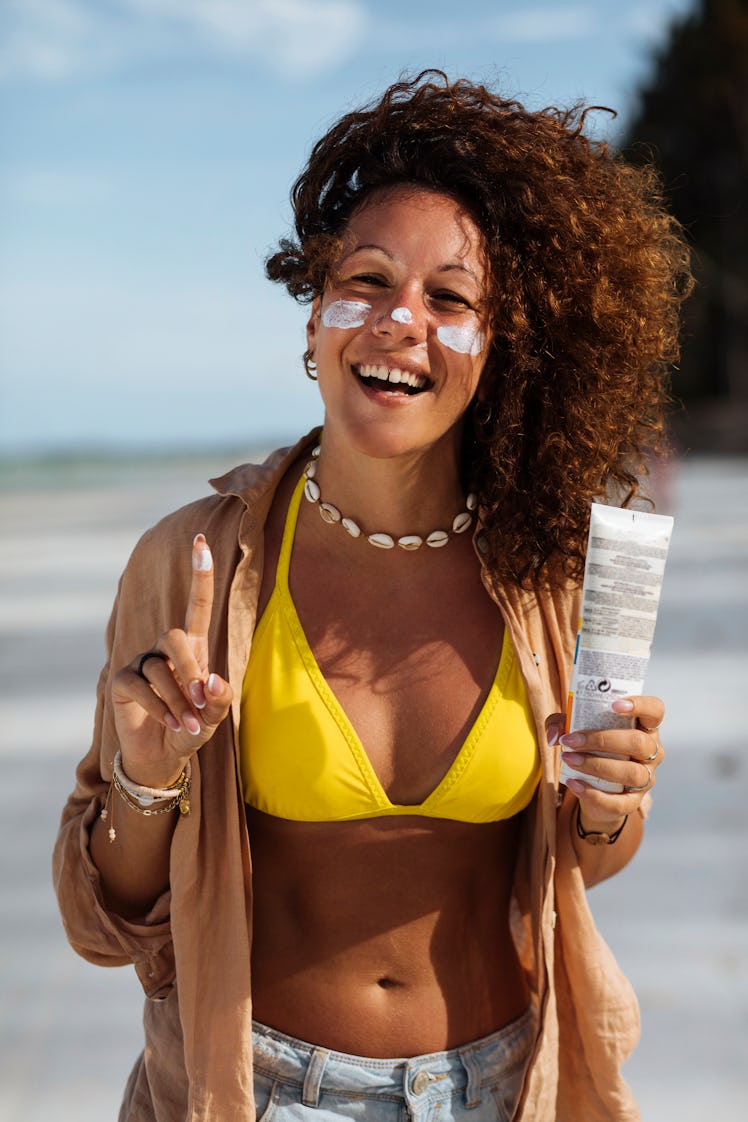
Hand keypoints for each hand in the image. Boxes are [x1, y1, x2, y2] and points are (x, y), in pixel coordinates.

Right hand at [111, 534, 232, 788]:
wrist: (163, 758)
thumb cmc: (192, 729)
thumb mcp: (214, 718)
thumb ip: (220, 700)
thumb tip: (213, 680)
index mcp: (193, 648)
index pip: (196, 606)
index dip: (200, 575)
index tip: (201, 542)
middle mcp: (165, 649)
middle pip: (174, 635)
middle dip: (191, 667)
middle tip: (201, 700)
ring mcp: (141, 663)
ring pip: (159, 667)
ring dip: (178, 699)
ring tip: (188, 725)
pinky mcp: (122, 682)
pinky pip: (139, 686)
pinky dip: (159, 707)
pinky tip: (170, 724)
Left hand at [548, 696, 664, 828]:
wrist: (594, 789)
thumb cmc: (591, 749)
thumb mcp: (578, 730)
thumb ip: (562, 723)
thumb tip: (555, 734)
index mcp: (643, 727)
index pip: (654, 710)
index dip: (640, 705)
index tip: (614, 705)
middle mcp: (651, 752)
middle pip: (638, 742)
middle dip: (601, 739)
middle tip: (571, 740)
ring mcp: (646, 778)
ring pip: (630, 772)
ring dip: (596, 765)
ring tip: (569, 759)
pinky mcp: (633, 802)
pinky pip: (618, 802)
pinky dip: (593, 794)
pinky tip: (573, 783)